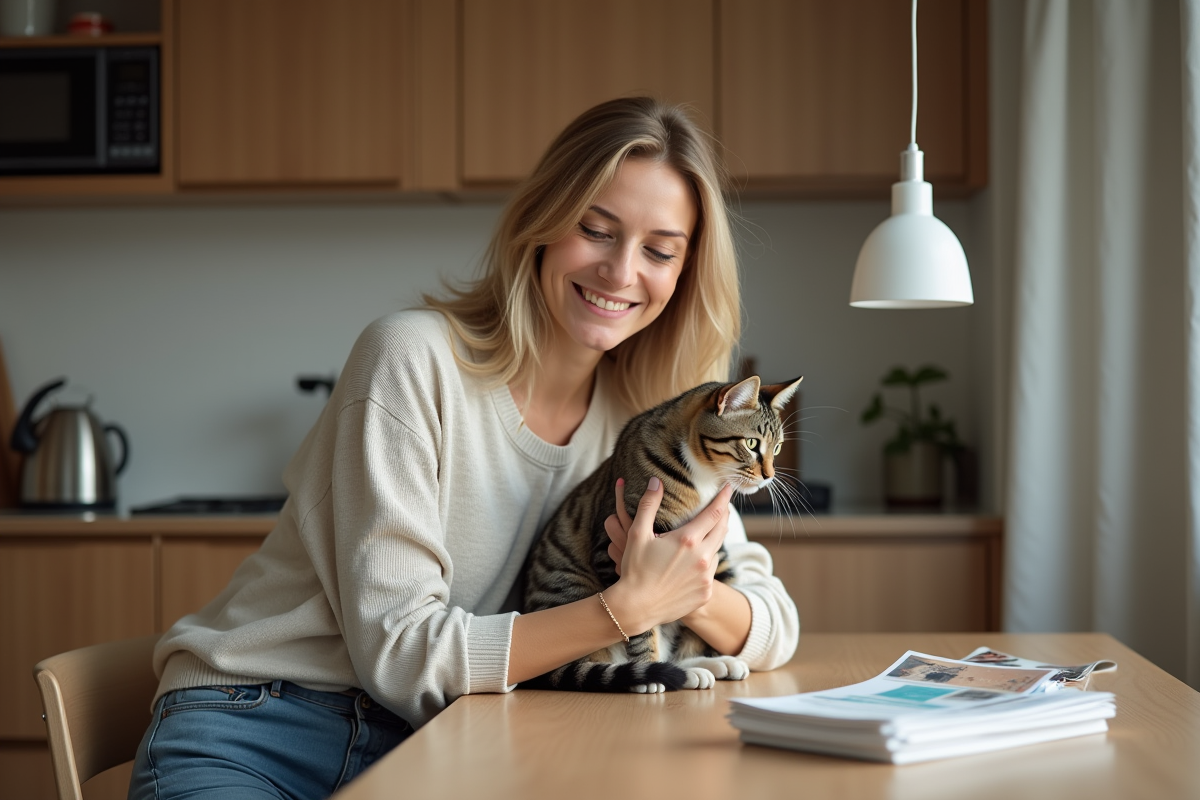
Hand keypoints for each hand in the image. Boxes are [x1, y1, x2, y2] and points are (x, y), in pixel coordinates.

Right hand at [602, 477, 733, 632]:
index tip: (728, 487)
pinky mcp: (705, 592)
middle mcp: (702, 558)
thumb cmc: (635, 569)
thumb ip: (648, 505)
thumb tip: (656, 482)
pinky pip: (710, 572)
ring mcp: (706, 577)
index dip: (723, 498)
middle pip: (722, 529)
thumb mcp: (637, 534)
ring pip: (717, 551)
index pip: (715, 513)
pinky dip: (707, 562)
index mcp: (687, 540)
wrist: (636, 607)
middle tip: (723, 505)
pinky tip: (698, 560)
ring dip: (715, 538)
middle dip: (724, 515)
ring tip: (710, 531)